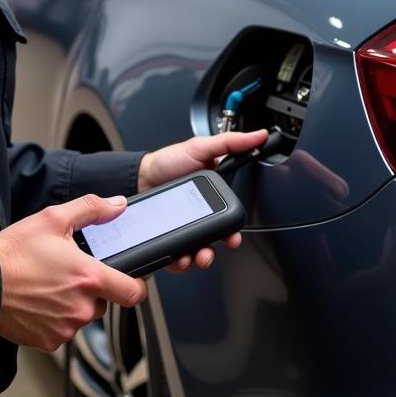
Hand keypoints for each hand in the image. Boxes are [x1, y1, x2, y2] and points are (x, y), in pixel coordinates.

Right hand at [0, 195, 147, 352]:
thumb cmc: (13, 253)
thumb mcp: (53, 219)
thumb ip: (91, 209)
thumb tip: (117, 205)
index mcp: (88, 277)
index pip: (134, 292)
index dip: (135, 285)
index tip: (128, 279)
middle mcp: (81, 307)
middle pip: (105, 303)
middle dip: (93, 289)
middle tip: (69, 273)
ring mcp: (65, 327)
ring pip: (82, 316)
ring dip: (73, 304)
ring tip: (49, 285)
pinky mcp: (49, 342)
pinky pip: (63, 331)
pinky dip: (55, 319)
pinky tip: (39, 302)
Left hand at [137, 130, 267, 271]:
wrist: (137, 176)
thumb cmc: (167, 162)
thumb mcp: (200, 148)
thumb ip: (230, 143)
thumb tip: (258, 136)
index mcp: (212, 196)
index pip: (229, 218)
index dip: (234, 230)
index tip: (234, 236)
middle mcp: (201, 214)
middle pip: (216, 239)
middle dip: (217, 249)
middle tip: (213, 250)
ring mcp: (185, 228)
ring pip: (199, 251)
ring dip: (201, 257)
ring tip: (197, 256)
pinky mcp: (169, 239)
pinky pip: (178, 256)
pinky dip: (180, 261)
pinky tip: (180, 257)